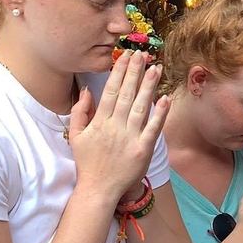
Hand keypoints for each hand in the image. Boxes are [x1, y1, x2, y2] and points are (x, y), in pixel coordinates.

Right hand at [69, 50, 170, 203]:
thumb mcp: (76, 135)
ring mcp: (130, 137)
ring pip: (141, 106)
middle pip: (127, 94)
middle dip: (135, 72)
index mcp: (99, 121)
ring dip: (149, 86)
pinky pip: (153, 128)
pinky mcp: (143, 149)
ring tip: (156, 69)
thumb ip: (80, 112)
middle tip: (142, 54)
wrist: (98, 189)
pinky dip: (160, 113)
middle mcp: (115, 126)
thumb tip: (88, 91)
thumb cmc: (88, 162)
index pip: (111, 90)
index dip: (119, 72)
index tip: (126, 56)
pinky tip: (166, 98)